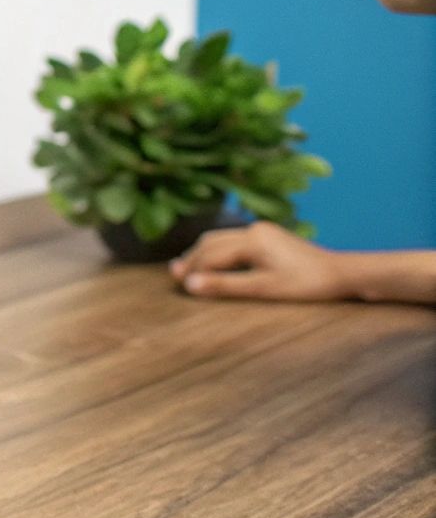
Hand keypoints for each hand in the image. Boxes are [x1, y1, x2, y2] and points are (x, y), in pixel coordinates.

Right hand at [169, 222, 353, 300]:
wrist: (342, 273)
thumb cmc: (306, 284)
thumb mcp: (264, 289)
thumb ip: (225, 286)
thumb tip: (189, 286)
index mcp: (252, 239)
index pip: (211, 254)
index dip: (194, 270)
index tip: (179, 286)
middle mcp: (253, 229)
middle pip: (211, 242)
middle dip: (193, 259)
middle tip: (175, 277)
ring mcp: (261, 230)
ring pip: (220, 239)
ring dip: (203, 254)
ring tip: (187, 270)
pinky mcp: (267, 235)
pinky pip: (232, 240)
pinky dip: (217, 252)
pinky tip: (214, 264)